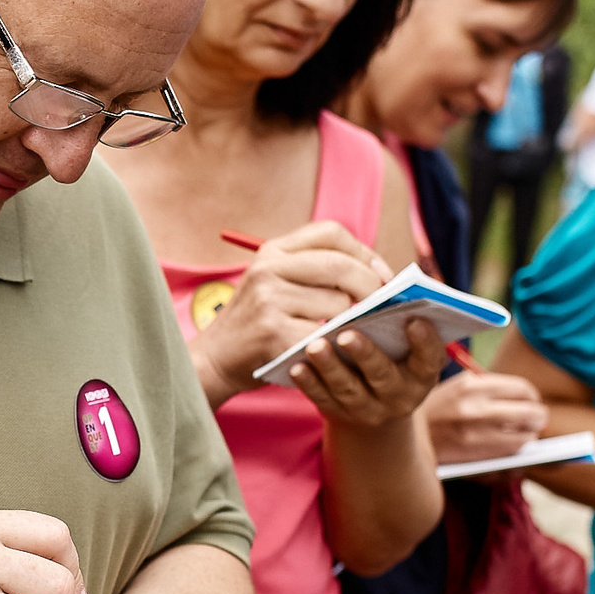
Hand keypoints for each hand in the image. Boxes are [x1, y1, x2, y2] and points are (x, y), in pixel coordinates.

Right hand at [190, 222, 387, 405]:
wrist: (213, 360)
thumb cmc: (257, 324)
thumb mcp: (276, 284)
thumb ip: (317, 272)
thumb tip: (380, 274)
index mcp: (272, 250)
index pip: (331, 233)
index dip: (364, 252)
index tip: (381, 275)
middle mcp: (268, 268)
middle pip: (341, 266)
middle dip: (371, 287)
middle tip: (381, 307)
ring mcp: (269, 299)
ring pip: (339, 304)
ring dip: (349, 324)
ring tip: (341, 334)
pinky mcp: (273, 332)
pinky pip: (326, 335)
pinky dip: (335, 345)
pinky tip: (329, 351)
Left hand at [284, 317, 443, 428]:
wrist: (372, 406)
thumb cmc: (389, 354)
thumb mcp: (402, 342)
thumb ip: (396, 317)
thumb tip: (377, 279)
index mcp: (422, 372)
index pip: (429, 358)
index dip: (425, 342)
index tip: (414, 321)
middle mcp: (399, 395)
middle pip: (383, 374)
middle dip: (366, 354)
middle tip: (347, 334)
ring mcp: (368, 408)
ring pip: (349, 389)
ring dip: (330, 367)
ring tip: (315, 347)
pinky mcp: (339, 413)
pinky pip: (322, 399)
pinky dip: (309, 383)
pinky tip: (297, 367)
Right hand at [423, 371, 547, 462]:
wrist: (401, 438)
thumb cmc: (435, 411)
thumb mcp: (457, 387)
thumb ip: (490, 389)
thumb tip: (527, 398)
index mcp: (472, 386)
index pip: (523, 389)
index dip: (531, 396)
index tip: (530, 401)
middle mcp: (476, 410)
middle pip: (531, 414)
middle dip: (537, 418)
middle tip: (536, 420)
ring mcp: (476, 437)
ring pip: (525, 439)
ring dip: (528, 438)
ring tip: (522, 436)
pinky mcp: (474, 459)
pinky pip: (510, 459)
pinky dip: (515, 456)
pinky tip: (510, 452)